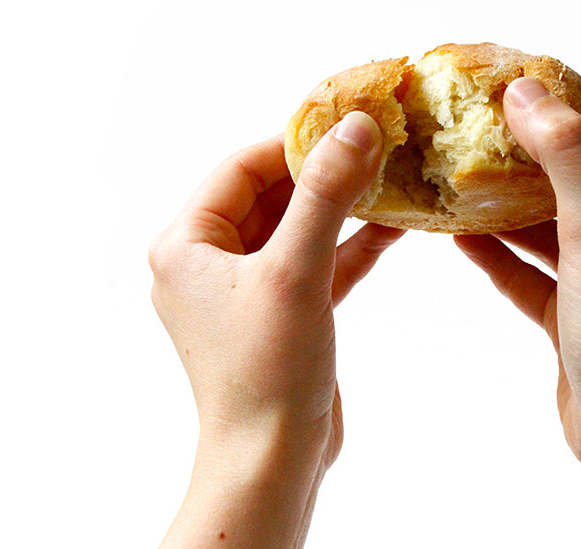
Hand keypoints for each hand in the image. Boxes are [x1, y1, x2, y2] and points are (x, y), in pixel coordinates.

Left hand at [149, 112, 404, 547]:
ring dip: (342, 206)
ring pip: (298, 227)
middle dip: (324, 170)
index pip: (241, 166)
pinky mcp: (280, 315)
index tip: (348, 119)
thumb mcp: (296, 271)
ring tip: (392, 176)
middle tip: (377, 143)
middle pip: (271, 193)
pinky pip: (315, 263)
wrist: (271, 461)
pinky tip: (394, 226)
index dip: (294, 139)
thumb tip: (357, 127)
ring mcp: (245, 290)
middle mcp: (208, 262)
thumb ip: (325, 195)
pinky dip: (349, 245)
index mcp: (186, 244)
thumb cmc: (266, 372)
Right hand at [456, 78, 580, 547]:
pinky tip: (461, 243)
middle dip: (519, 173)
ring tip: (454, 191)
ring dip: (505, 217)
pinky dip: (502, 260)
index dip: (553, 130)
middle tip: (468, 150)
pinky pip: (535, 279)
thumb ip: (563, 154)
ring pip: (549, 236)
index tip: (503, 114)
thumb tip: (526, 90)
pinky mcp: (580, 323)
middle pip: (570, 191)